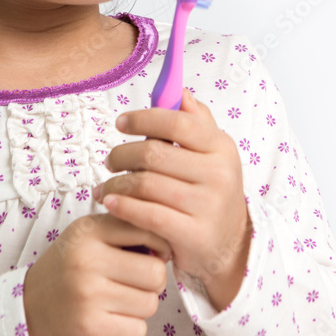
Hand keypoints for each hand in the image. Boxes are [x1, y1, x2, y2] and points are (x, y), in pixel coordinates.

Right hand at [23, 212, 171, 335]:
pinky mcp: (90, 327)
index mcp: (88, 230)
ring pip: (150, 303)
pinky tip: (111, 320)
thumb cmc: (66, 272)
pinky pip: (138, 329)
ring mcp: (88, 294)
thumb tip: (168, 245)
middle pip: (155, 272)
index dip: (158, 246)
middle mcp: (87, 259)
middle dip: (153, 282)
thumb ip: (123, 231)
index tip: (151, 255)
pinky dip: (131, 329)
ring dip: (141, 307)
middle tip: (136, 284)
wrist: (26, 312)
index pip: (146, 229)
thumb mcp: (87, 238)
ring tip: (119, 302)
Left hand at [94, 87, 251, 309]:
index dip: (143, 118)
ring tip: (105, 185)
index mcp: (221, 147)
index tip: (121, 123)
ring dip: (116, 184)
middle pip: (154, 154)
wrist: (230, 244)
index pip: (177, 122)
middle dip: (122, 155)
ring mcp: (207, 206)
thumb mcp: (213, 154)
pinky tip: (110, 203)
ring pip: (146, 184)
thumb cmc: (211, 190)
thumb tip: (180, 91)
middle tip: (110, 160)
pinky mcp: (193, 235)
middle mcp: (218, 174)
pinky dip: (123, 206)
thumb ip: (196, 121)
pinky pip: (148, 215)